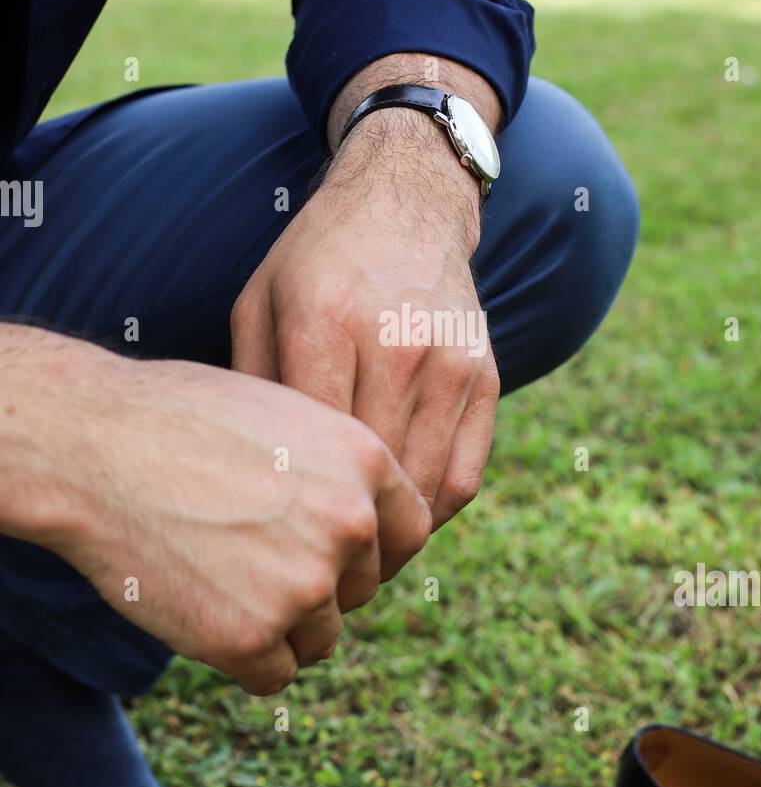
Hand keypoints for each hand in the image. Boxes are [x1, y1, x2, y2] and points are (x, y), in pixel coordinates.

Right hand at [44, 351, 430, 693]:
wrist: (93, 446)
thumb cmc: (180, 421)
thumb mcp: (285, 417)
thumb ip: (337, 473)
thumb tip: (368, 530)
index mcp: (367, 460)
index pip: (409, 534)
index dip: (370, 549)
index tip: (334, 554)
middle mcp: (350, 524)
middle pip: (359, 590)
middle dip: (317, 586)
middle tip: (249, 558)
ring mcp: (304, 585)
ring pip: (319, 638)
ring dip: (278, 625)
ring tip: (217, 576)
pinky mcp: (249, 638)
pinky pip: (273, 675)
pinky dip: (240, 657)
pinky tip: (201, 611)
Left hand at [231, 104, 500, 528]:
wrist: (404, 204)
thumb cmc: (315, 262)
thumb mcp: (258, 303)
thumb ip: (250, 386)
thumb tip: (248, 483)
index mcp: (325, 321)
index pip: (314, 448)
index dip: (296, 515)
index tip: (277, 554)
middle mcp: (395, 342)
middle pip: (371, 479)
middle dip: (345, 541)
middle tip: (317, 582)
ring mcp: (449, 361)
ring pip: (423, 489)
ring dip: (393, 540)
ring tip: (359, 566)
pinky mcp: (484, 376)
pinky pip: (464, 475)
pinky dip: (432, 514)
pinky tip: (401, 524)